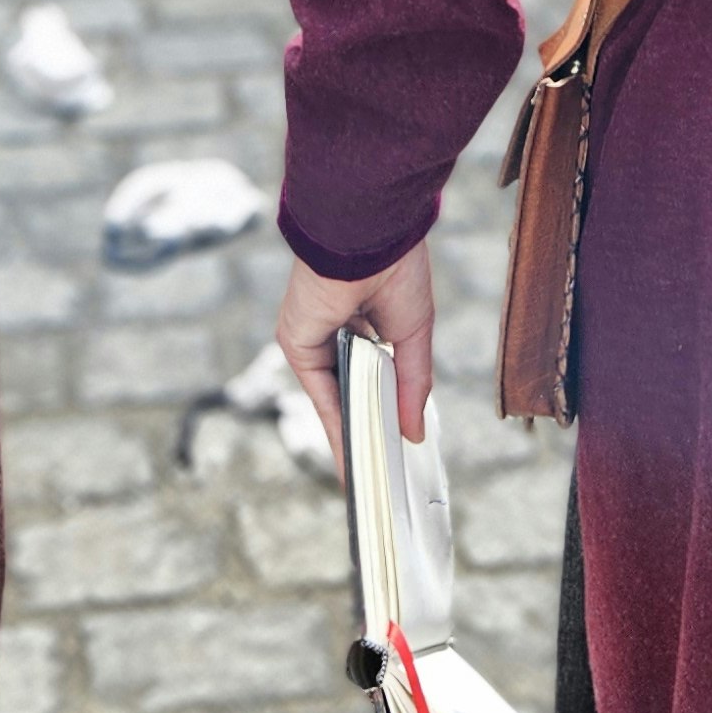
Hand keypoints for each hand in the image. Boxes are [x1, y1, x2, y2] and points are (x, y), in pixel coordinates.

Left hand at [275, 240, 435, 477]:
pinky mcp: (296, 343)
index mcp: (359, 319)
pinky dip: (337, 427)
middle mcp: (331, 331)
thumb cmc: (396, 268)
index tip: (394, 444)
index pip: (368, 374)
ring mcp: (312, 338)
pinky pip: (321, 394)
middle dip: (367, 431)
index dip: (381, 408)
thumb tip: (414, 433)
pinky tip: (353, 459)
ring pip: (335, 399)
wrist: (369, 233)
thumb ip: (412, 384)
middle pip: (350, 393)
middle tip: (383, 474)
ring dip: (352, 437)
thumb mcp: (413, 334)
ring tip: (372, 480)